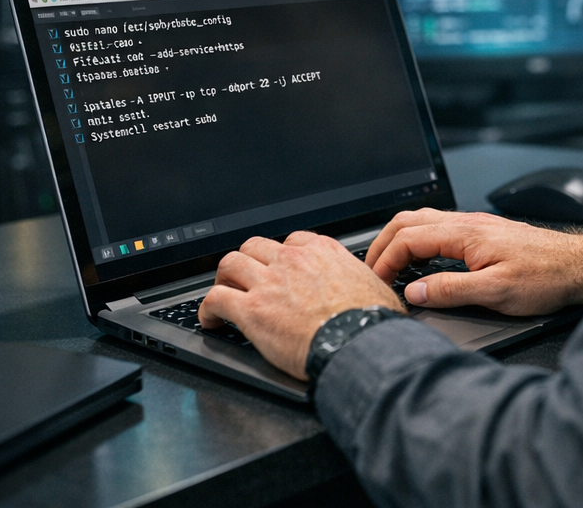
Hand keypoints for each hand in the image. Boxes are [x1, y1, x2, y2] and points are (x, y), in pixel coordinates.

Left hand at [198, 231, 403, 378]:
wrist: (358, 341)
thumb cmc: (371, 320)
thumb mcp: (373, 286)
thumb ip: (360, 281)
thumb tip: (370, 293)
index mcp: (323, 252)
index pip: (292, 241)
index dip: (281, 256)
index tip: (279, 268)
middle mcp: (293, 260)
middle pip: (255, 246)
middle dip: (247, 261)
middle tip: (245, 279)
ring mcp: (270, 282)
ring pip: (230, 264)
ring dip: (224, 279)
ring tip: (223, 295)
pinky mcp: (252, 309)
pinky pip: (216, 298)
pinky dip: (208, 309)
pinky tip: (211, 320)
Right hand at [367, 209, 582, 315]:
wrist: (576, 267)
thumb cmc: (544, 277)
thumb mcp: (496, 292)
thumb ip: (451, 290)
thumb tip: (414, 292)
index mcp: (465, 233)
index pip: (409, 237)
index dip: (386, 260)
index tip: (376, 282)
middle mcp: (467, 222)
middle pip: (409, 220)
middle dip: (384, 243)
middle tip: (371, 270)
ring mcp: (475, 225)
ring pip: (424, 221)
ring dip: (400, 239)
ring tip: (389, 264)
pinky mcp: (483, 233)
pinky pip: (439, 228)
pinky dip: (418, 240)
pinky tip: (420, 260)